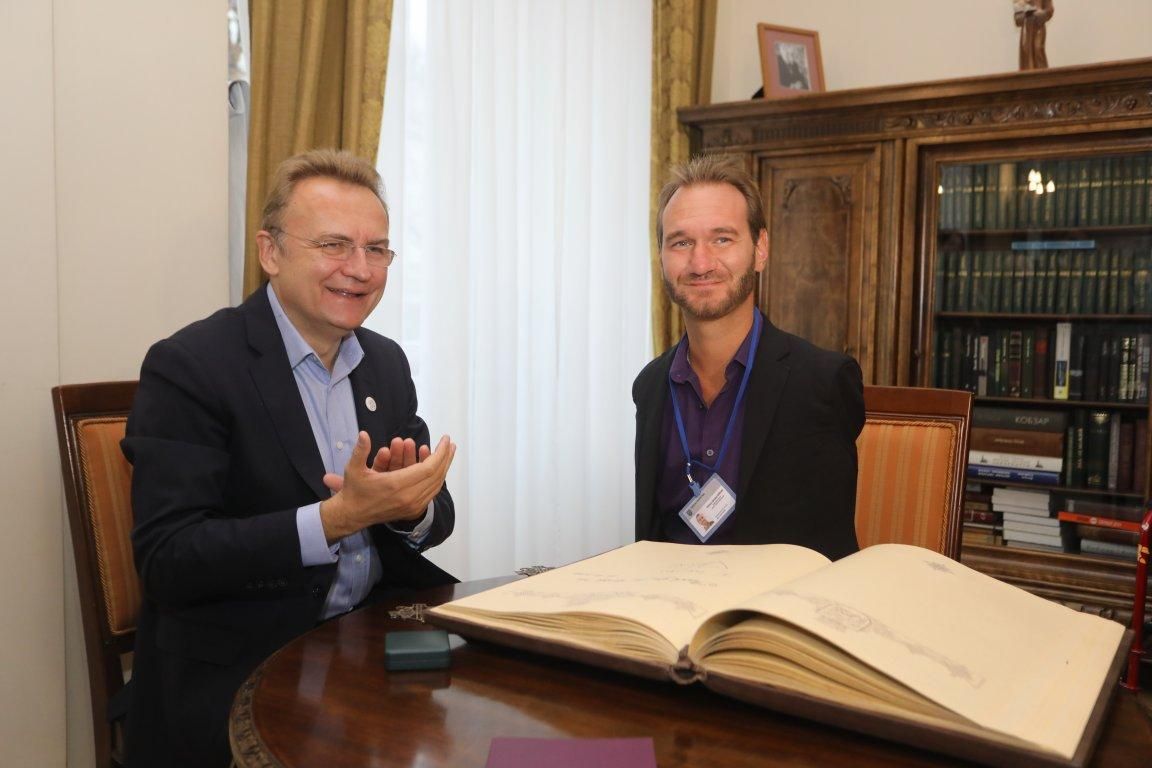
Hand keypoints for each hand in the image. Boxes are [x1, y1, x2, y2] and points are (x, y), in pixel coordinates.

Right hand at [319, 432, 454, 541]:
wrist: (352, 515)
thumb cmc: (354, 490)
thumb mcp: (353, 468)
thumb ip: (360, 450)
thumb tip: (363, 433)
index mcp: (396, 485)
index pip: (428, 467)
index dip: (439, 453)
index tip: (445, 439)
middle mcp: (408, 497)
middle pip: (436, 476)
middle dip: (445, 458)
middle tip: (450, 444)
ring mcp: (412, 506)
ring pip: (436, 485)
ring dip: (444, 468)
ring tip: (448, 453)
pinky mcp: (413, 511)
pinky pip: (431, 493)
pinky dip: (437, 480)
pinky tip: (439, 469)